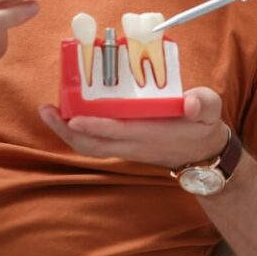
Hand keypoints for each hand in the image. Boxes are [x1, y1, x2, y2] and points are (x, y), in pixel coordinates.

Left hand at [38, 87, 227, 169]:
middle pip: (92, 144)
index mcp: (151, 134)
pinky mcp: (123, 147)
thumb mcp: (210, 110)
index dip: (94, 125)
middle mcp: (133, 144)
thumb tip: (191, 103)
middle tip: (46, 109)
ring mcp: (126, 148)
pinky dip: (77, 133)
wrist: (203, 153)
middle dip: (66, 130)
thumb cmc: (203, 126)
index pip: (117, 132)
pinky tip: (67, 116)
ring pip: (89, 146)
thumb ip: (203, 103)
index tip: (73, 117)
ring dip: (66, 133)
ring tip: (48, 112)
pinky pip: (94, 144)